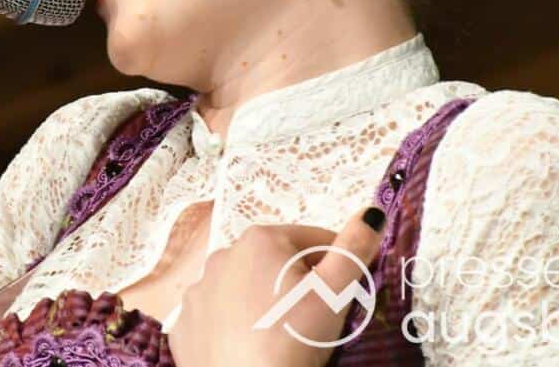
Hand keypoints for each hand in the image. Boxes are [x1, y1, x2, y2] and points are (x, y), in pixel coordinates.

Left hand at [167, 206, 385, 366]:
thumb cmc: (293, 337)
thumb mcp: (334, 294)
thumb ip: (355, 249)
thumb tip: (372, 212)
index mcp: (259, 240)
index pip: (314, 241)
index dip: (337, 265)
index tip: (346, 294)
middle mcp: (222, 256)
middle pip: (278, 263)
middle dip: (300, 284)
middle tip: (316, 319)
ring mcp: (199, 290)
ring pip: (247, 288)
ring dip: (268, 302)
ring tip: (284, 336)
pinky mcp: (186, 324)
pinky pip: (221, 316)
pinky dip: (238, 325)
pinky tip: (253, 346)